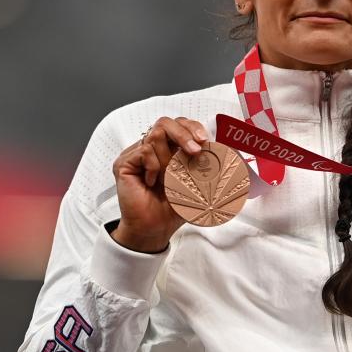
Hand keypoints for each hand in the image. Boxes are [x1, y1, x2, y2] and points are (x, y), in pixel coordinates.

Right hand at [110, 116, 209, 252]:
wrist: (154, 229)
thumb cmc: (171, 209)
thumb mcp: (196, 184)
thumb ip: (205, 166)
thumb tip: (226, 150)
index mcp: (168, 149)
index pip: (179, 125)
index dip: (192, 127)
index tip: (204, 140)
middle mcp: (150, 148)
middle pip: (165, 122)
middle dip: (183, 134)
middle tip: (195, 150)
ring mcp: (136, 154)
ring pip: (155, 136)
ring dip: (168, 158)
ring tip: (168, 179)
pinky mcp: (124, 163)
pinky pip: (143, 151)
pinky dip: (154, 167)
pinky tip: (152, 183)